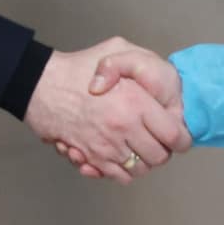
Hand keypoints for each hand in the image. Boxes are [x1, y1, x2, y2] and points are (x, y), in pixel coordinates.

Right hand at [25, 39, 190, 184]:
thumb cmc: (79, 67)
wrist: (41, 86)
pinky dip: (123, 171)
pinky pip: (119, 176)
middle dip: (162, 150)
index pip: (174, 135)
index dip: (181, 138)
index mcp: (136, 103)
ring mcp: (107, 146)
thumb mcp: (115, 48)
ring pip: (140, 169)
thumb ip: (140, 62)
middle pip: (160, 157)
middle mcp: (124, 128)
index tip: (178, 136)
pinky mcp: (92, 158)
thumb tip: (156, 86)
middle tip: (157, 140)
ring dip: (143, 161)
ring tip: (138, 146)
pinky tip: (120, 155)